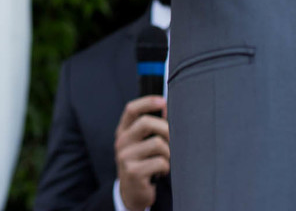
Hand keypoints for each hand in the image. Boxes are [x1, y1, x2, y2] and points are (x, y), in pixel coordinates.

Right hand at [114, 95, 169, 210]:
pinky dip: (166, 167)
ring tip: (166, 161)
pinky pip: (160, 162)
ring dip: (169, 153)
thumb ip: (151, 127)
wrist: (131, 193)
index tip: (163, 101)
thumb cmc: (142, 164)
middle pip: (146, 123)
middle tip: (175, 139)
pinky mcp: (133, 172)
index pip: (131, 109)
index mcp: (123, 132)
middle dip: (166, 129)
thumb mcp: (142, 145)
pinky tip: (162, 172)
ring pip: (157, 144)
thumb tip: (166, 107)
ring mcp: (125, 157)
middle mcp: (121, 142)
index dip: (147, 102)